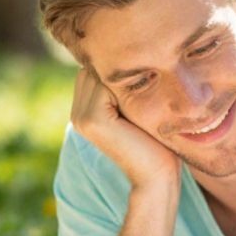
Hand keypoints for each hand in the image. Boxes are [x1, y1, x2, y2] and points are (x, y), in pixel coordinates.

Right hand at [71, 69, 178, 190]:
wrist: (158, 175)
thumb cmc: (156, 143)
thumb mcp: (138, 111)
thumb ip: (125, 92)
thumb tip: (130, 59)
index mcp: (84, 111)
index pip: (94, 71)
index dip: (118, 68)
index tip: (144, 70)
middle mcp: (77, 114)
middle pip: (95, 69)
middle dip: (120, 69)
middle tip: (149, 78)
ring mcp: (81, 117)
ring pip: (101, 74)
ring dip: (126, 77)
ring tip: (149, 90)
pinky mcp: (93, 120)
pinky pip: (106, 84)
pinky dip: (126, 86)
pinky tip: (145, 98)